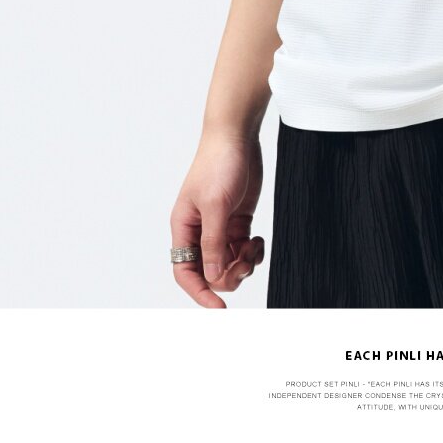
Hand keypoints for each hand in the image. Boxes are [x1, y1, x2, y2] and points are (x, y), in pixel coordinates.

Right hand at [170, 130, 265, 308]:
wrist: (237, 135)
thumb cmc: (219, 163)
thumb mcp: (216, 204)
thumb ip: (213, 242)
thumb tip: (211, 276)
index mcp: (184, 227)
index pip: (185, 271)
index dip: (200, 292)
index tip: (219, 306)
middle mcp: (199, 230)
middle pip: (210, 271)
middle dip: (228, 274)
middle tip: (244, 261)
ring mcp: (220, 225)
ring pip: (228, 262)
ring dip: (243, 263)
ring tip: (253, 247)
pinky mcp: (238, 219)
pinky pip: (242, 249)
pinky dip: (252, 252)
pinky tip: (258, 242)